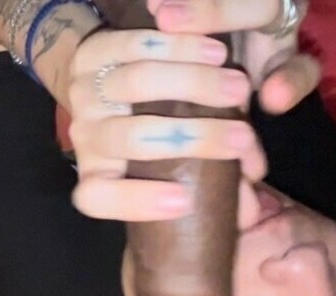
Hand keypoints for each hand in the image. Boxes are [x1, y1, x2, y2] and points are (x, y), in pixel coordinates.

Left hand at [68, 0, 319, 222]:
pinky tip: (216, 54)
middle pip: (129, 138)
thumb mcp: (172, 166)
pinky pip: (134, 45)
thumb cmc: (151, 138)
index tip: (184, 200)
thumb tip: (249, 210)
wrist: (102, 82)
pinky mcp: (92, 53)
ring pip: (136, 84)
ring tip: (239, 89)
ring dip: (194, 85)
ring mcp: (85, 93)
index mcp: (97, 174)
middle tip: (243, 139)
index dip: (135, 202)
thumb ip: (209, 188)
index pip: (97, 197)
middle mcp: (86, 136)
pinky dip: (180, 48)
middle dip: (191, 139)